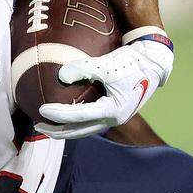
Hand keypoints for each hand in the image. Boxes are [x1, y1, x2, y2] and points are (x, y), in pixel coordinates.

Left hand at [35, 34, 173, 138]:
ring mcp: (114, 117)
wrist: (154, 63)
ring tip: (48, 124)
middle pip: (80, 131)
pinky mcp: (114, 111)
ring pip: (85, 129)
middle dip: (58, 131)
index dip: (58, 114)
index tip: (41, 110)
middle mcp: (113, 119)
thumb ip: (84, 68)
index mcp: (113, 111)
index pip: (79, 116)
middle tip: (38, 126)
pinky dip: (76, 120)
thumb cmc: (133, 61)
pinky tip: (66, 112)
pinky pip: (91, 121)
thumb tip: (60, 76)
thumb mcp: (108, 64)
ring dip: (66, 128)